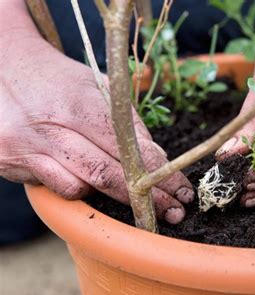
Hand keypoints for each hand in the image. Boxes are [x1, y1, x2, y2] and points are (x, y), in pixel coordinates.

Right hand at [0, 33, 192, 223]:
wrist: (4, 66)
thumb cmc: (61, 78)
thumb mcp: (100, 86)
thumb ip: (129, 123)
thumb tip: (157, 161)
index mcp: (80, 103)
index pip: (130, 149)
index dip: (161, 176)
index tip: (182, 191)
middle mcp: (52, 127)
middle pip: (108, 176)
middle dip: (147, 199)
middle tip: (173, 212)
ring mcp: (27, 147)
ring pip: (81, 189)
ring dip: (110, 194)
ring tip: (126, 189)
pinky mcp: (9, 162)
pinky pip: (56, 189)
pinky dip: (77, 187)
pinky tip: (83, 175)